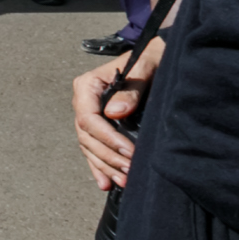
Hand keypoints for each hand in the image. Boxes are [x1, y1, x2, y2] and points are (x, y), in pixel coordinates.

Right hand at [70, 35, 162, 189]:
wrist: (155, 57)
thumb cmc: (150, 59)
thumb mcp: (145, 67)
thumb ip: (131, 89)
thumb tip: (115, 113)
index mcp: (87, 85)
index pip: (88, 118)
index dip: (107, 138)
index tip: (129, 151)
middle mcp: (83, 101)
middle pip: (87, 136)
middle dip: (108, 156)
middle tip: (129, 170)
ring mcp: (88, 114)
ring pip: (89, 146)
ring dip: (105, 166)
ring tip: (122, 181)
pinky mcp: (98, 126)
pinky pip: (93, 149)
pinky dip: (98, 166)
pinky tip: (105, 182)